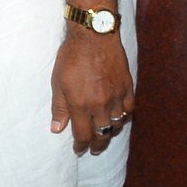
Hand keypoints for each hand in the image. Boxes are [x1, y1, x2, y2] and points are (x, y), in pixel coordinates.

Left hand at [50, 29, 134, 154]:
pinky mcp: (127, 87)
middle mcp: (100, 106)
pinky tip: (120, 117)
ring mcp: (116, 97)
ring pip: (117, 124)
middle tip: (93, 149)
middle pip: (102, 134)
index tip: (78, 149)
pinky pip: (129, 109)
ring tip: (105, 135)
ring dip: (111, 132)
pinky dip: (124, 116)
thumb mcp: (58, 83)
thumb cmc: (71, 58)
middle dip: (97, 144)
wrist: (94, 37)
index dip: (81, 145)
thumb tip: (57, 129)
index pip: (83, 135)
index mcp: (81, 106)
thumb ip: (59, 108)